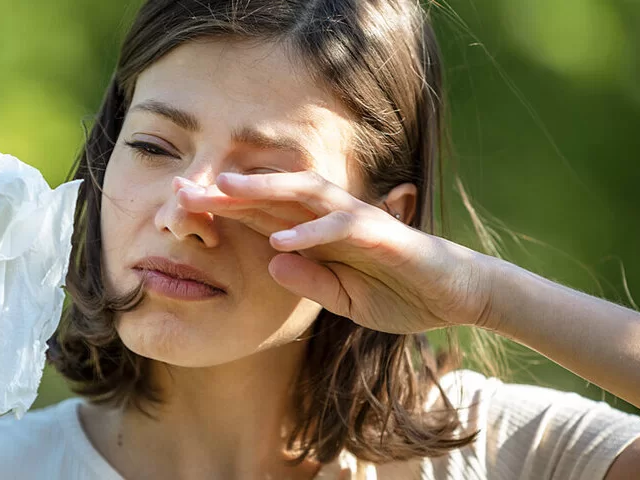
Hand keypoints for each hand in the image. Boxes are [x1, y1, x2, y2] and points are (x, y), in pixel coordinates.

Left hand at [177, 172, 498, 333]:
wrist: (459, 298)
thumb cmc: (403, 295)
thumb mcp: (345, 300)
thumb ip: (310, 280)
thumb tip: (273, 262)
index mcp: (319, 234)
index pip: (264, 214)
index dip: (223, 209)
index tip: (180, 206)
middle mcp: (333, 218)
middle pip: (273, 196)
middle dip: (227, 192)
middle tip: (181, 189)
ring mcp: (357, 222)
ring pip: (304, 194)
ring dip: (263, 190)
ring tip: (224, 190)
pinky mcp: (382, 235)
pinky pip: (342, 227)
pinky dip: (311, 231)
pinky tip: (282, 238)